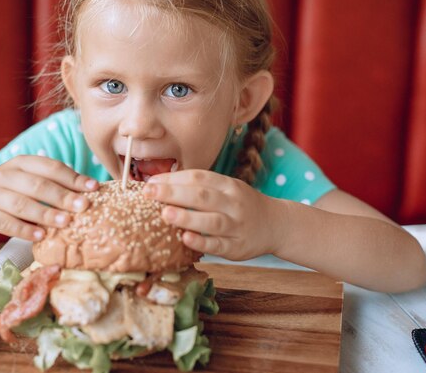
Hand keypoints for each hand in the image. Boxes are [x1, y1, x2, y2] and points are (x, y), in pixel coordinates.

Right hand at [0, 155, 98, 240]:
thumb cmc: (14, 189)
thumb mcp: (31, 179)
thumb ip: (56, 182)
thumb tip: (92, 189)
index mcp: (23, 163)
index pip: (51, 167)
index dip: (73, 177)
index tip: (94, 188)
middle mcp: (6, 175)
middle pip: (37, 185)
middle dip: (62, 196)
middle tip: (83, 206)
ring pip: (21, 204)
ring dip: (45, 214)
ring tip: (65, 222)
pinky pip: (4, 223)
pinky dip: (24, 230)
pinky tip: (41, 236)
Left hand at [143, 170, 275, 259]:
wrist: (276, 224)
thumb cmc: (241, 205)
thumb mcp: (226, 189)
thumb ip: (200, 187)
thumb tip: (161, 186)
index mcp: (228, 185)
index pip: (198, 177)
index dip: (173, 179)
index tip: (150, 182)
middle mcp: (234, 203)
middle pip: (202, 196)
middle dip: (174, 193)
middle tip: (149, 193)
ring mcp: (237, 226)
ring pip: (211, 221)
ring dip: (187, 217)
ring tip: (164, 214)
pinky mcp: (237, 248)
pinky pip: (218, 245)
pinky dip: (202, 242)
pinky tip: (185, 239)